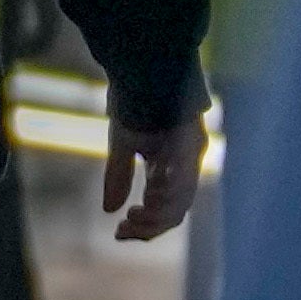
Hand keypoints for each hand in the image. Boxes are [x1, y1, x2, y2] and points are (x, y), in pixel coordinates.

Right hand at [104, 113, 202, 243]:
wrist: (142, 66)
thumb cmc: (133, 102)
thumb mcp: (121, 145)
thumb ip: (118, 177)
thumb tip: (109, 211)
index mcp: (167, 168)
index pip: (162, 210)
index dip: (143, 227)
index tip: (118, 232)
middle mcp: (184, 166)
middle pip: (174, 213)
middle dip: (148, 226)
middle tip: (123, 228)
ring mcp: (191, 155)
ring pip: (181, 202)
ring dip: (156, 215)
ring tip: (134, 213)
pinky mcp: (191, 142)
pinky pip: (185, 178)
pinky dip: (167, 193)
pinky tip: (148, 196)